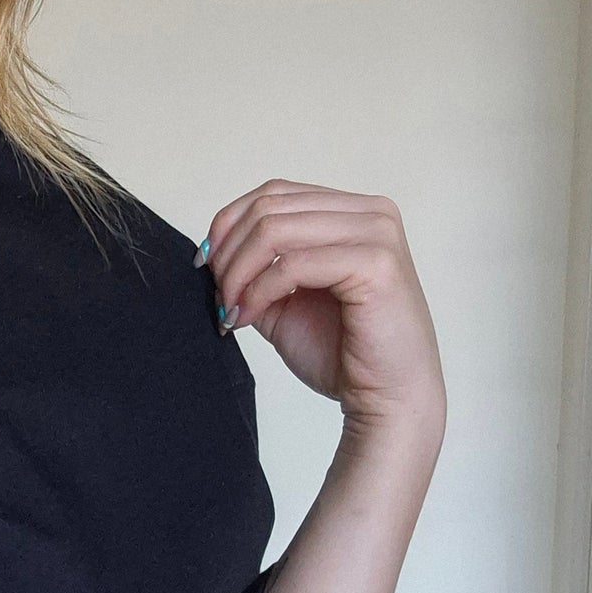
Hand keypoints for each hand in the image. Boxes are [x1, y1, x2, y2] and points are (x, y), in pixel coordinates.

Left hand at [200, 178, 445, 434]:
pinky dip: (258, 291)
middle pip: (268, 208)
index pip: (272, 193)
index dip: (227, 226)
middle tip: (218, 296)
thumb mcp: (283, 299)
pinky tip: (247, 317)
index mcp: (351, 212)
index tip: (204, 267)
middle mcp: (371, 213)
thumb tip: (209, 252)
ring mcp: (377, 234)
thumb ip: (255, 268)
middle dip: (228, 253)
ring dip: (238, 273)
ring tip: (231, 310)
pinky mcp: (377, 263)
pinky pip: (292, 265)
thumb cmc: (341, 352)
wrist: (386, 398)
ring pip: (273, 230)